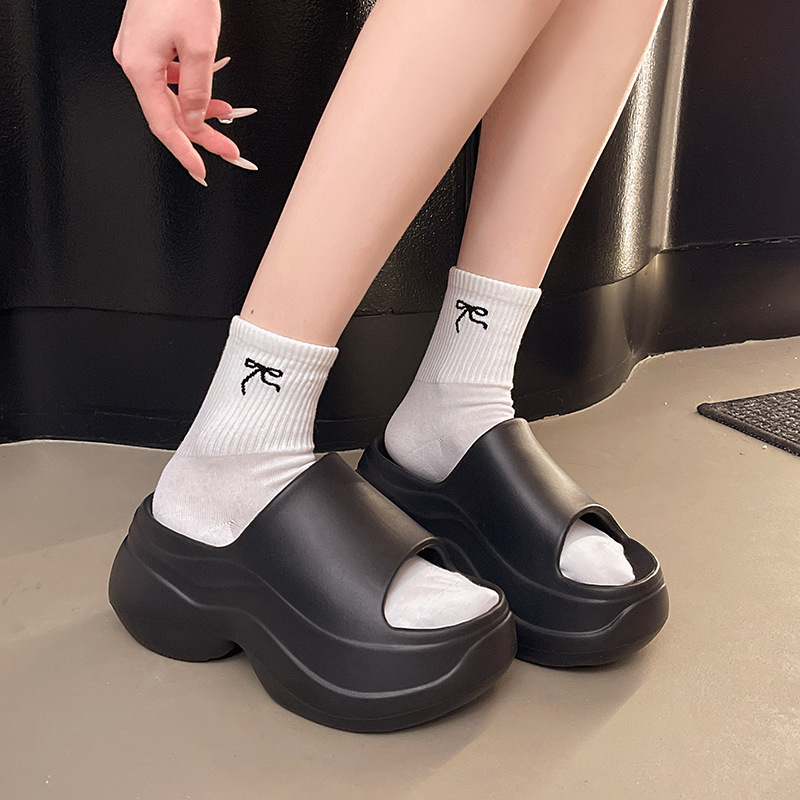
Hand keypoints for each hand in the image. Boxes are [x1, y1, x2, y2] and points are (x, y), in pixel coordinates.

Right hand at [114, 0, 255, 183]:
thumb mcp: (199, 47)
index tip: (201, 170)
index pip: (163, 125)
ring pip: (171, 96)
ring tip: (227, 117)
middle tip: (228, 150)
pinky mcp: (147, 42)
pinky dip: (192, 89)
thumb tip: (195, 121)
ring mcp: (138, 52)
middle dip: (202, 133)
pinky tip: (211, 94)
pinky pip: (169, 77)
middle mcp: (133, 61)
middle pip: (170, 113)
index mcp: (140, 67)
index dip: (185, 151)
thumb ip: (198, 91)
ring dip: (200, 110)